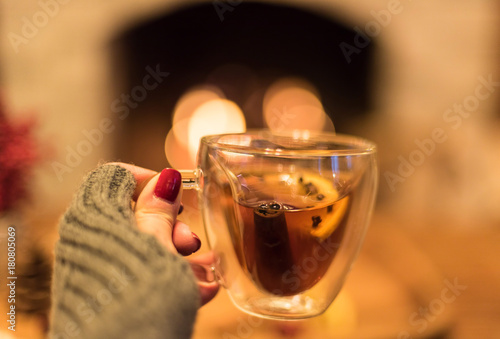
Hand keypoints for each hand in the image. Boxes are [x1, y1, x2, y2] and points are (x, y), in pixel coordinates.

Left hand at [110, 162, 218, 305]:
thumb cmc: (142, 300)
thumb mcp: (159, 250)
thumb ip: (159, 212)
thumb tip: (164, 178)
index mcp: (97, 217)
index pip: (115, 177)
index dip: (148, 179)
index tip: (176, 195)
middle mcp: (92, 240)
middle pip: (135, 215)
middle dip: (172, 227)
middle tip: (192, 243)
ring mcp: (100, 267)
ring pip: (144, 248)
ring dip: (178, 256)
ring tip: (207, 272)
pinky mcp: (110, 291)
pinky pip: (140, 273)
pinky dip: (168, 277)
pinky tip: (201, 290)